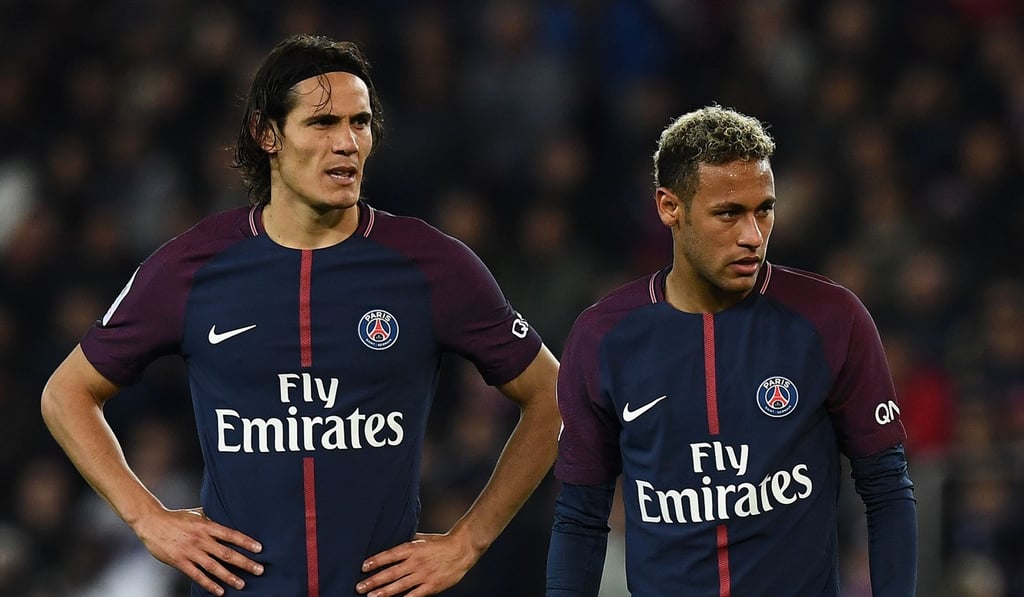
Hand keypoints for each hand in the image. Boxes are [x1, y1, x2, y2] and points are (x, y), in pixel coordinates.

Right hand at [132, 507, 263, 595]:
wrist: (152, 522)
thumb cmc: (177, 517)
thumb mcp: (197, 513)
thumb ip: (212, 518)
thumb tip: (230, 515)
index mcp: (207, 526)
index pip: (231, 534)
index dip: (246, 542)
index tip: (259, 549)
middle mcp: (201, 539)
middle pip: (227, 553)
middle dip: (245, 562)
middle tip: (259, 570)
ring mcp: (190, 552)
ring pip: (214, 567)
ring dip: (229, 576)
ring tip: (242, 584)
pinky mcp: (180, 562)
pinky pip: (197, 575)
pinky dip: (209, 584)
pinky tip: (220, 591)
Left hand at [356, 532, 478, 596]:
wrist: (462, 548)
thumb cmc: (441, 542)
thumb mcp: (422, 538)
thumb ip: (407, 543)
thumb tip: (391, 541)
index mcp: (413, 548)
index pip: (390, 555)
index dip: (376, 561)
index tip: (363, 566)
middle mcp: (416, 562)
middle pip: (391, 573)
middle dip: (373, 581)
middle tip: (359, 586)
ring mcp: (424, 575)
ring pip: (400, 586)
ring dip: (384, 592)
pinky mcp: (432, 586)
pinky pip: (415, 595)